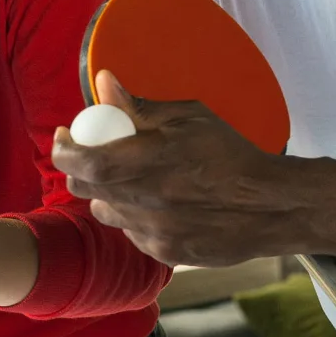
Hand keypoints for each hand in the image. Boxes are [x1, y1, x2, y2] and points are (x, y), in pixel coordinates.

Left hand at [49, 71, 296, 267]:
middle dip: (82, 169)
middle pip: (85, 190)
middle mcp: (140, 203)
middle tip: (96, 153)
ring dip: (110, 194)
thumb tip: (104, 82)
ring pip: (108, 213)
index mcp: (142, 165)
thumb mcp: (188, 117)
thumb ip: (139, 106)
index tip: (65, 135)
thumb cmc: (231, 154)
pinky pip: (134, 233)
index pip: (79, 162)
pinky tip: (160, 203)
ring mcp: (152, 233)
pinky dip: (137, 217)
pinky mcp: (166, 254)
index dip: (64, 149)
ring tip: (134, 179)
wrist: (271, 206)